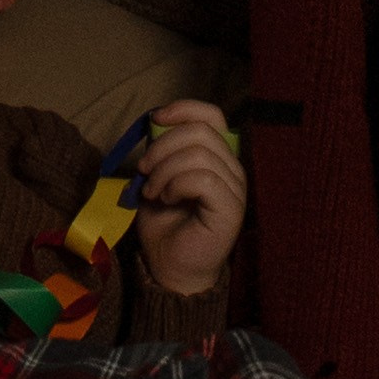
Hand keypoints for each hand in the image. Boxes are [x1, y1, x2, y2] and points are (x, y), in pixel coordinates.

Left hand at [134, 100, 243, 295]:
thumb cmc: (165, 227)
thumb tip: (154, 126)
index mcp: (217, 157)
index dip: (183, 109)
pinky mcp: (230, 208)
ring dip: (165, 170)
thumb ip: (161, 153)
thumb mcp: (156, 179)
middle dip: (162, 146)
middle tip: (143, 170)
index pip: (212, 115)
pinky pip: (203, 179)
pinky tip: (165, 199)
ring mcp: (235, 188)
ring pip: (200, 154)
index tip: (154, 120)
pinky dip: (176, 185)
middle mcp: (232, 169)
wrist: (170, 269)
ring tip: (152, 191)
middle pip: (201, 131)